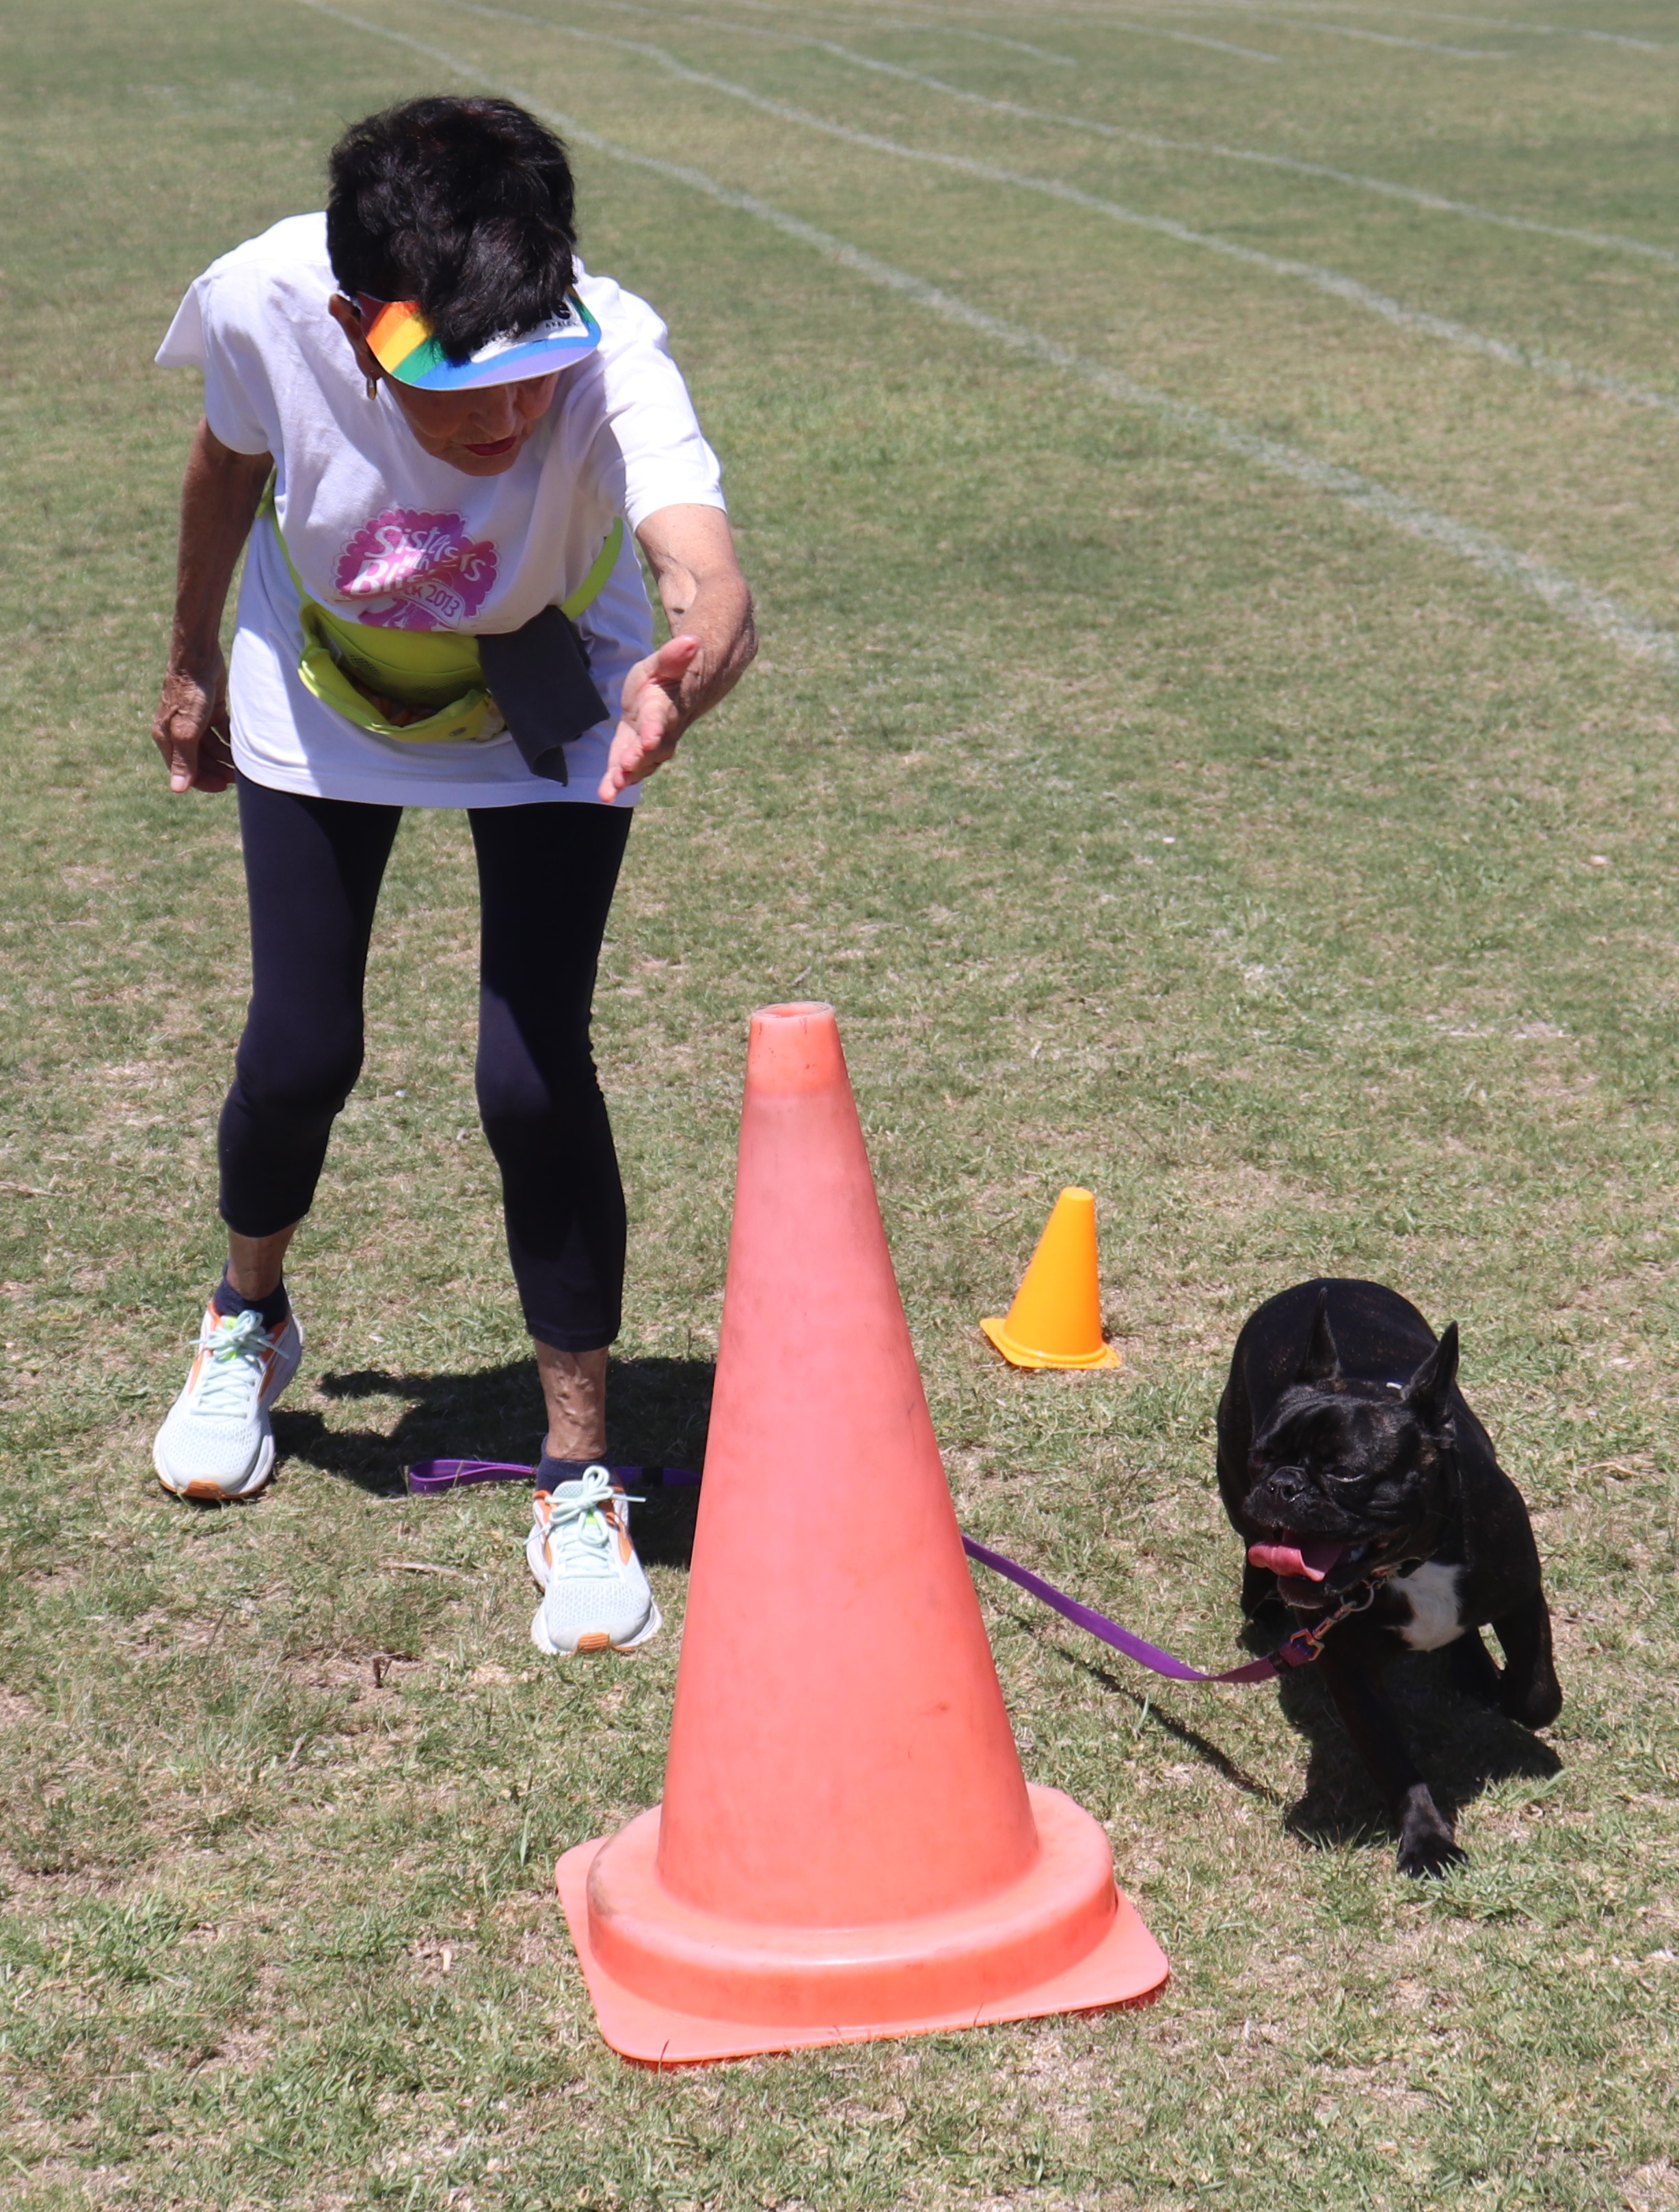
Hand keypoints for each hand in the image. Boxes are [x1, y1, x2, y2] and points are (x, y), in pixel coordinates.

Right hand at [153, 648, 233, 793]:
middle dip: (216, 770)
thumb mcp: (187, 730)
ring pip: (211, 747)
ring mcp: (194, 720)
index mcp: (167, 738)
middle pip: (199, 760)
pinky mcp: (210, 710)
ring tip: (241, 764)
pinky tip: (241, 746)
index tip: (223, 786)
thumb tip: (178, 790)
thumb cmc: (189, 693)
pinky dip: (229, 740)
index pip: (184, 770)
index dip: (203, 781)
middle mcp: (178, 731)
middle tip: (237, 778)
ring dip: (225, 757)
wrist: (198, 657)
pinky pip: (220, 732)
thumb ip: (185, 760)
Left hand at [597, 634, 700, 802]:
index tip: (650, 739)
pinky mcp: (636, 754)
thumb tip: (691, 641)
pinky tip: (605, 795)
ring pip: (640, 764)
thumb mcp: (664, 662)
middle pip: (651, 749)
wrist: (673, 697)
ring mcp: (649, 747)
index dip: (655, 729)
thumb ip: (674, 656)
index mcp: (665, 707)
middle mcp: (661, 732)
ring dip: (626, 776)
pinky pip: (628, 771)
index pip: (660, 719)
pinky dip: (617, 783)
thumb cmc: (665, 677)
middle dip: (638, 759)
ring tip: (612, 789)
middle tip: (625, 768)